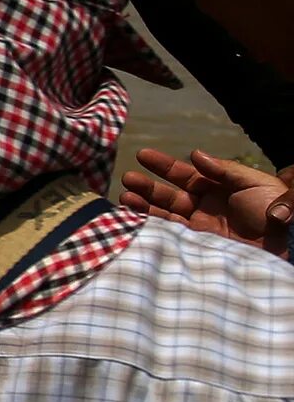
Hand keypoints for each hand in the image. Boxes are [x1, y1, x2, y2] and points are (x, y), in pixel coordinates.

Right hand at [121, 147, 291, 255]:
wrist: (287, 242)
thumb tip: (195, 155)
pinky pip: (171, 234)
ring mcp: (199, 227)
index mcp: (215, 188)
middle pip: (168, 195)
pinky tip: (137, 219)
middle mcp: (203, 206)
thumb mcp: (254, 182)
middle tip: (127, 179)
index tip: (142, 155)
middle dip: (147, 187)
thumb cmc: (273, 208)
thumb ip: (224, 170)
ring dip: (144, 206)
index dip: (163, 165)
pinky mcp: (198, 246)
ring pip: (165, 214)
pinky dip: (153, 227)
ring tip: (125, 198)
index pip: (184, 174)